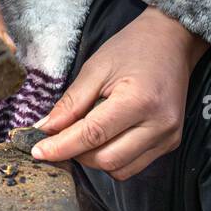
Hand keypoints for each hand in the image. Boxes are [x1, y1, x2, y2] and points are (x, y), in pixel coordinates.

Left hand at [31, 8, 207, 179]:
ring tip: (86, 136)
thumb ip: (71, 103)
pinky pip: (133, 166)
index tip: (38, 151)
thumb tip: (45, 130)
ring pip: (119, 169)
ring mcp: (168, 137)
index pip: (93, 135)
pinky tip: (106, 139)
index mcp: (139, 100)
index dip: (62, 146)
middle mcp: (159, 125)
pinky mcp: (170, 143)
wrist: (172, 42)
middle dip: (77, 154)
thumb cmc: (133, 48)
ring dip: (94, 160)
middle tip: (61, 139)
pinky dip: (112, 159)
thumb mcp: (95, 68)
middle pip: (106, 159)